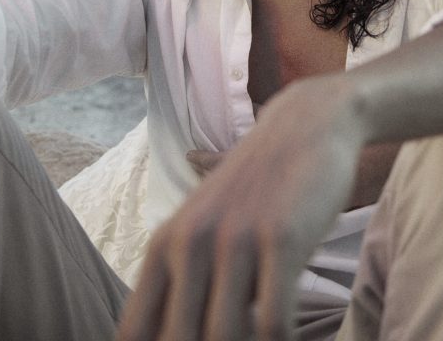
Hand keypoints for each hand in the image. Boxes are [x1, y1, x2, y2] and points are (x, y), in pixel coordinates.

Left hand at [117, 76, 364, 340]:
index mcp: (165, 244)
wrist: (307, 124)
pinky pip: (274, 324)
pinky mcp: (283, 239)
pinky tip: (288, 340)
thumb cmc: (257, 187)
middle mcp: (191, 242)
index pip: (135, 332)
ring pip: (225, 339)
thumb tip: (167, 337)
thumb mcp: (204, 224)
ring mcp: (237, 240)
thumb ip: (183, 280)